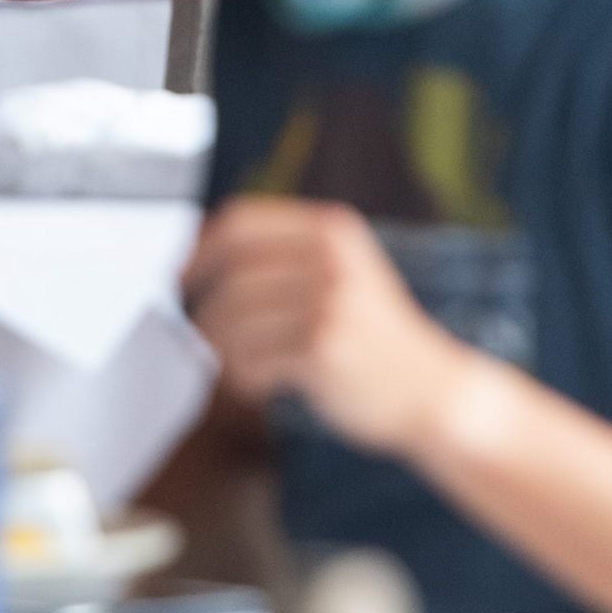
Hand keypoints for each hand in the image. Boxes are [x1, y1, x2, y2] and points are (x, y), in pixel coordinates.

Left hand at [183, 196, 473, 457]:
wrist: (432, 390)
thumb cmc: (376, 337)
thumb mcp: (343, 272)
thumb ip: (285, 255)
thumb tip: (198, 250)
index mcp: (332, 230)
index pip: (241, 222)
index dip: (199, 250)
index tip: (179, 278)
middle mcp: (331, 258)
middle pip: (230, 274)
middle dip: (205, 310)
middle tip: (203, 335)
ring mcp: (329, 302)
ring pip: (233, 320)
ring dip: (223, 350)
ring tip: (243, 365)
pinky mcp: (322, 349)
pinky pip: (250, 360)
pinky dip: (244, 377)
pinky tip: (264, 382)